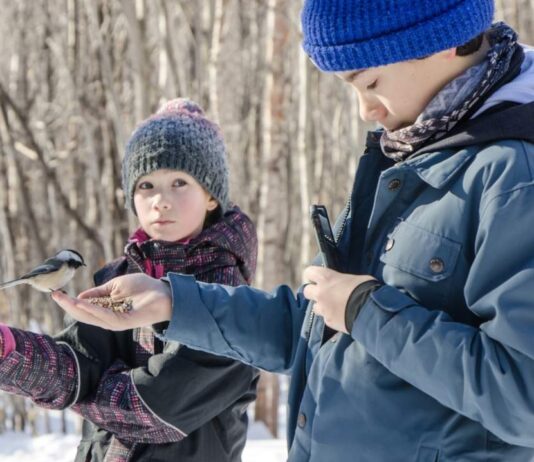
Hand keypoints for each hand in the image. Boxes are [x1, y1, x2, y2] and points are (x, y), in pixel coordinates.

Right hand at [51, 273, 171, 330]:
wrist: (164, 292)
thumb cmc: (143, 287)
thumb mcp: (116, 285)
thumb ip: (99, 292)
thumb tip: (80, 296)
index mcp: (106, 309)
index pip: (84, 308)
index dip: (70, 301)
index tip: (56, 292)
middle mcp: (108, 317)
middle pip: (83, 314)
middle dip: (68, 305)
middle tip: (55, 295)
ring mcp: (115, 322)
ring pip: (91, 317)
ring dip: (76, 308)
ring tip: (63, 299)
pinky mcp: (123, 323)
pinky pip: (105, 317)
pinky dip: (92, 310)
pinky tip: (82, 303)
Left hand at [302, 266, 375, 333]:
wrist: (370, 311)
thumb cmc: (365, 289)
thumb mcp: (355, 278)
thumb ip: (343, 280)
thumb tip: (344, 283)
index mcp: (326, 278)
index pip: (309, 272)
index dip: (312, 275)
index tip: (317, 277)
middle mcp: (321, 293)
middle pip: (307, 291)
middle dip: (313, 292)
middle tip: (324, 293)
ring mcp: (323, 309)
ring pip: (315, 307)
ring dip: (322, 306)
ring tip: (334, 307)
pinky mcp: (329, 322)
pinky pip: (326, 319)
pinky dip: (332, 317)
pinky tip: (341, 316)